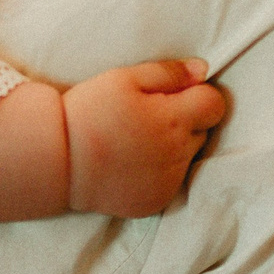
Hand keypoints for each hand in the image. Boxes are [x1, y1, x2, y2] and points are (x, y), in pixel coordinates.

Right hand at [61, 58, 227, 217]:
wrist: (58, 160)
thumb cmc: (89, 112)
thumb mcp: (124, 78)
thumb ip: (169, 73)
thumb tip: (203, 70)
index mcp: (175, 120)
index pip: (215, 105)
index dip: (198, 96)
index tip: (174, 96)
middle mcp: (178, 154)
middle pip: (203, 132)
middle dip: (185, 122)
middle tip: (149, 118)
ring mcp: (168, 182)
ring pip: (188, 158)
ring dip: (174, 149)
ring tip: (138, 142)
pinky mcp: (156, 202)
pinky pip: (171, 182)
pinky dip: (160, 173)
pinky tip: (133, 164)